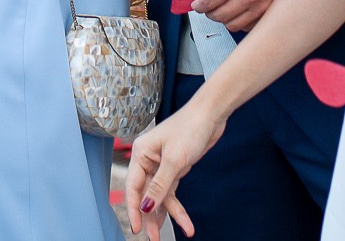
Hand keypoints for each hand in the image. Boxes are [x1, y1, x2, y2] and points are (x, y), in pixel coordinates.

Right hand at [124, 101, 224, 235]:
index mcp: (141, 154)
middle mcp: (147, 160)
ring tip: (169, 235)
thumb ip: (160, 185)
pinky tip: (185, 223)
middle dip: (150, 218)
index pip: (133, 187)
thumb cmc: (190, 129)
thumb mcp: (175, 160)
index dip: (134, 209)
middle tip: (153, 239)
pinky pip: (172, 193)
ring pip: (160, 197)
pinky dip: (178, 208)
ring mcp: (161, 166)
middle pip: (145, 195)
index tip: (136, 229)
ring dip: (167, 216)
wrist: (211, 115)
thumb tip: (146, 206)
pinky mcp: (174, 169)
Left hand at [195, 0, 296, 32]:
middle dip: (209, 12)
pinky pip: (247, 27)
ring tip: (224, 9)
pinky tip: (239, 12)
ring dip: (224, 19)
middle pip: (219, 16)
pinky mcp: (270, 13)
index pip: (209, 1)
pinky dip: (240, 22)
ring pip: (232, 25)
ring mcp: (261, 6)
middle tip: (208, 7)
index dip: (198, 6)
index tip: (196, 6)